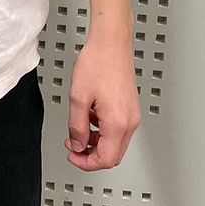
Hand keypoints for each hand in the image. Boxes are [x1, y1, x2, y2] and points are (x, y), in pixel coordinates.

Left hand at [64, 31, 140, 170]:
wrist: (111, 43)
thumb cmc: (97, 63)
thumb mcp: (78, 97)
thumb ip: (77, 126)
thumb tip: (77, 144)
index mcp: (118, 122)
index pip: (105, 159)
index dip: (86, 163)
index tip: (73, 156)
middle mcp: (129, 121)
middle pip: (112, 155)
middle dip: (91, 155)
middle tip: (73, 146)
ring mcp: (132, 114)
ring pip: (115, 143)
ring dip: (96, 142)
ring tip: (78, 129)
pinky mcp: (130, 107)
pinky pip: (117, 128)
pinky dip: (102, 130)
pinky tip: (90, 117)